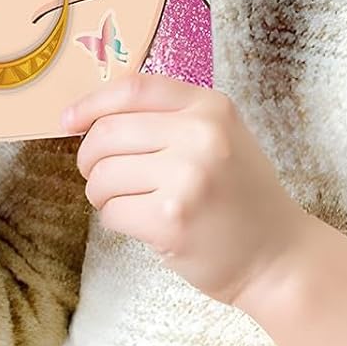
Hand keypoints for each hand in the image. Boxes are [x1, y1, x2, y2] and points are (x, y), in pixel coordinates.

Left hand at [62, 72, 309, 310]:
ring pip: (103, 176)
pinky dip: (117, 220)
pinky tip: (146, 224)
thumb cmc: (240, 195)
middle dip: (90, 159)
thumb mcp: (221, 136)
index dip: (91, 103)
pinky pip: (112, 212)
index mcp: (211, 106)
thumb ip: (170, 117)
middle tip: (100, 176)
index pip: (132, 89)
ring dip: (103, 194)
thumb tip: (91, 116)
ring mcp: (187, 177)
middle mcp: (201, 135)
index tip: (69, 120)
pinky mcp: (172, 220)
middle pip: (107, 133)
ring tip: (131, 202)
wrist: (278, 256)